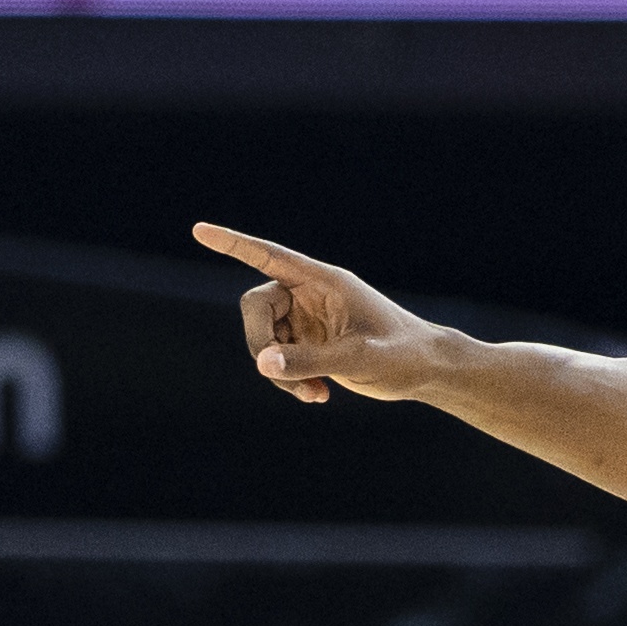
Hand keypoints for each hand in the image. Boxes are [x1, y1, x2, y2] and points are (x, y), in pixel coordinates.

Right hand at [194, 224, 449, 405]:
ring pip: (264, 339)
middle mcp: (310, 295)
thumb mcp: (358, 359)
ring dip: (278, 371)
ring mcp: (306, 320)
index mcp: (324, 281)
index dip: (233, 244)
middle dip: (260, 342)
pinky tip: (318, 396)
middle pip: (256, 306)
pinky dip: (289, 379)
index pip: (269, 255)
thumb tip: (262, 362)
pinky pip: (278, 360)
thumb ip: (310, 360)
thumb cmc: (404, 355)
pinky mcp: (308, 344)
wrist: (427, 372)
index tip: (199, 230)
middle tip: (276, 373)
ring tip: (314, 394)